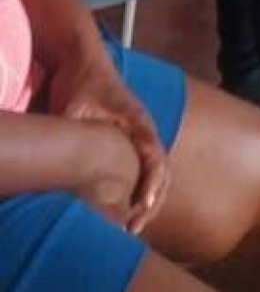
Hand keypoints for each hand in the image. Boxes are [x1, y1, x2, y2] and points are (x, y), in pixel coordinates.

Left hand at [47, 43, 169, 233]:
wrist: (85, 62)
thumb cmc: (83, 82)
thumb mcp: (74, 106)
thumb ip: (74, 131)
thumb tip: (64, 159)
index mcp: (138, 122)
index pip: (155, 157)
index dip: (152, 183)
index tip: (144, 205)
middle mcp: (146, 132)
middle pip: (163, 173)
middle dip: (152, 203)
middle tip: (133, 229)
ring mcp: (142, 140)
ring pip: (158, 177)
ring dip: (149, 203)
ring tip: (131, 229)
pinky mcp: (134, 146)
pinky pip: (146, 174)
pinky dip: (142, 195)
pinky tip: (126, 214)